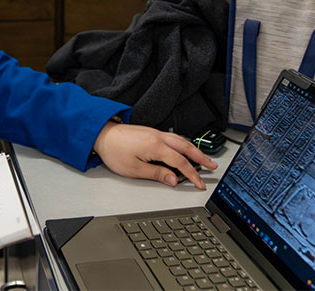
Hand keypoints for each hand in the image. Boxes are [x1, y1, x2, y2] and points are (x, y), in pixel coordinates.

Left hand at [92, 122, 217, 189]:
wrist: (102, 134)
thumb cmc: (114, 151)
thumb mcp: (135, 169)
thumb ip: (157, 174)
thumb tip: (174, 179)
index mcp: (156, 146)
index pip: (181, 162)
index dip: (193, 175)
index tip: (200, 183)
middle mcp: (158, 137)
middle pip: (186, 147)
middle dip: (201, 158)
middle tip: (213, 166)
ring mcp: (155, 133)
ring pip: (181, 140)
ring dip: (194, 150)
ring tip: (203, 159)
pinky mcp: (151, 132)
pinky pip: (173, 137)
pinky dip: (184, 144)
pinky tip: (184, 149)